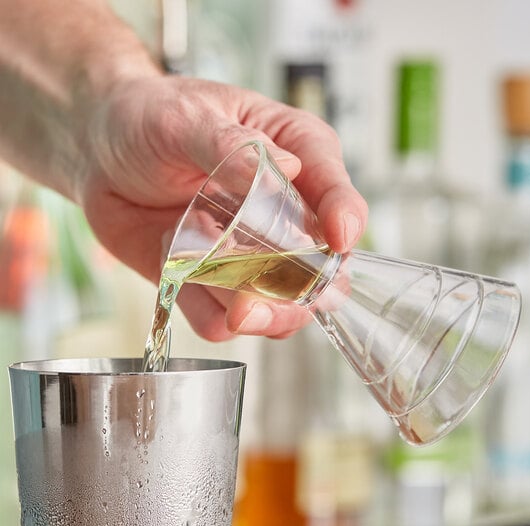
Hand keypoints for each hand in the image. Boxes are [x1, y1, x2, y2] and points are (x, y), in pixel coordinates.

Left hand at [76, 75, 367, 340]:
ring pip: (279, 308)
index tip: (338, 238)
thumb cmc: (150, 117)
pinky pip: (223, 319)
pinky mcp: (215, 282)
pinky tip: (182, 281)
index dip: (345, 218)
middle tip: (253, 305)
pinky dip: (206, 314)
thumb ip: (231, 144)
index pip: (337, 194)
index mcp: (295, 157)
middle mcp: (284, 214)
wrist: (100, 152)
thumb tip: (286, 169)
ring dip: (250, 313)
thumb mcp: (185, 116)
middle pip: (320, 273)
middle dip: (296, 298)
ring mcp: (253, 255)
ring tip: (208, 286)